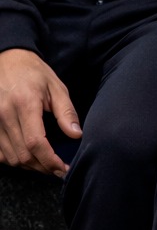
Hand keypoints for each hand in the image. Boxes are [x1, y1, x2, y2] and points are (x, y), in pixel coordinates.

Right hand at [0, 48, 79, 177]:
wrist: (7, 61)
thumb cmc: (34, 73)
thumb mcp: (56, 87)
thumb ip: (66, 112)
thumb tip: (76, 134)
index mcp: (25, 104)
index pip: (35, 143)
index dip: (49, 160)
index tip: (62, 168)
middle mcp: (5, 116)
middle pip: (22, 155)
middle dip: (42, 166)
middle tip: (58, 168)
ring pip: (10, 158)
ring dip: (29, 166)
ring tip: (46, 164)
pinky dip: (14, 160)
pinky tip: (28, 157)